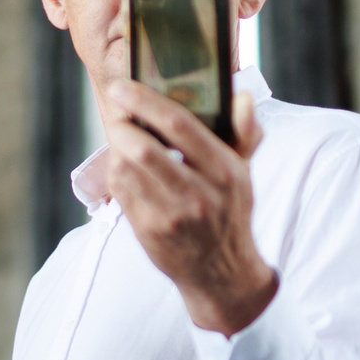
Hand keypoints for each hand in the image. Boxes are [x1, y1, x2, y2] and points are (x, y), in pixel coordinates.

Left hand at [96, 77, 277, 334]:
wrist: (220, 272)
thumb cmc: (229, 212)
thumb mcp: (244, 172)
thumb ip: (242, 133)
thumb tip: (241, 98)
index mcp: (224, 170)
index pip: (179, 125)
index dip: (145, 102)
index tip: (122, 87)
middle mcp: (199, 193)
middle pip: (144, 148)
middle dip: (121, 124)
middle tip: (115, 110)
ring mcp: (171, 215)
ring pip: (126, 169)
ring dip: (116, 147)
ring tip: (121, 135)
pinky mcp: (148, 231)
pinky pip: (120, 192)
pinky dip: (116, 171)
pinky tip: (123, 164)